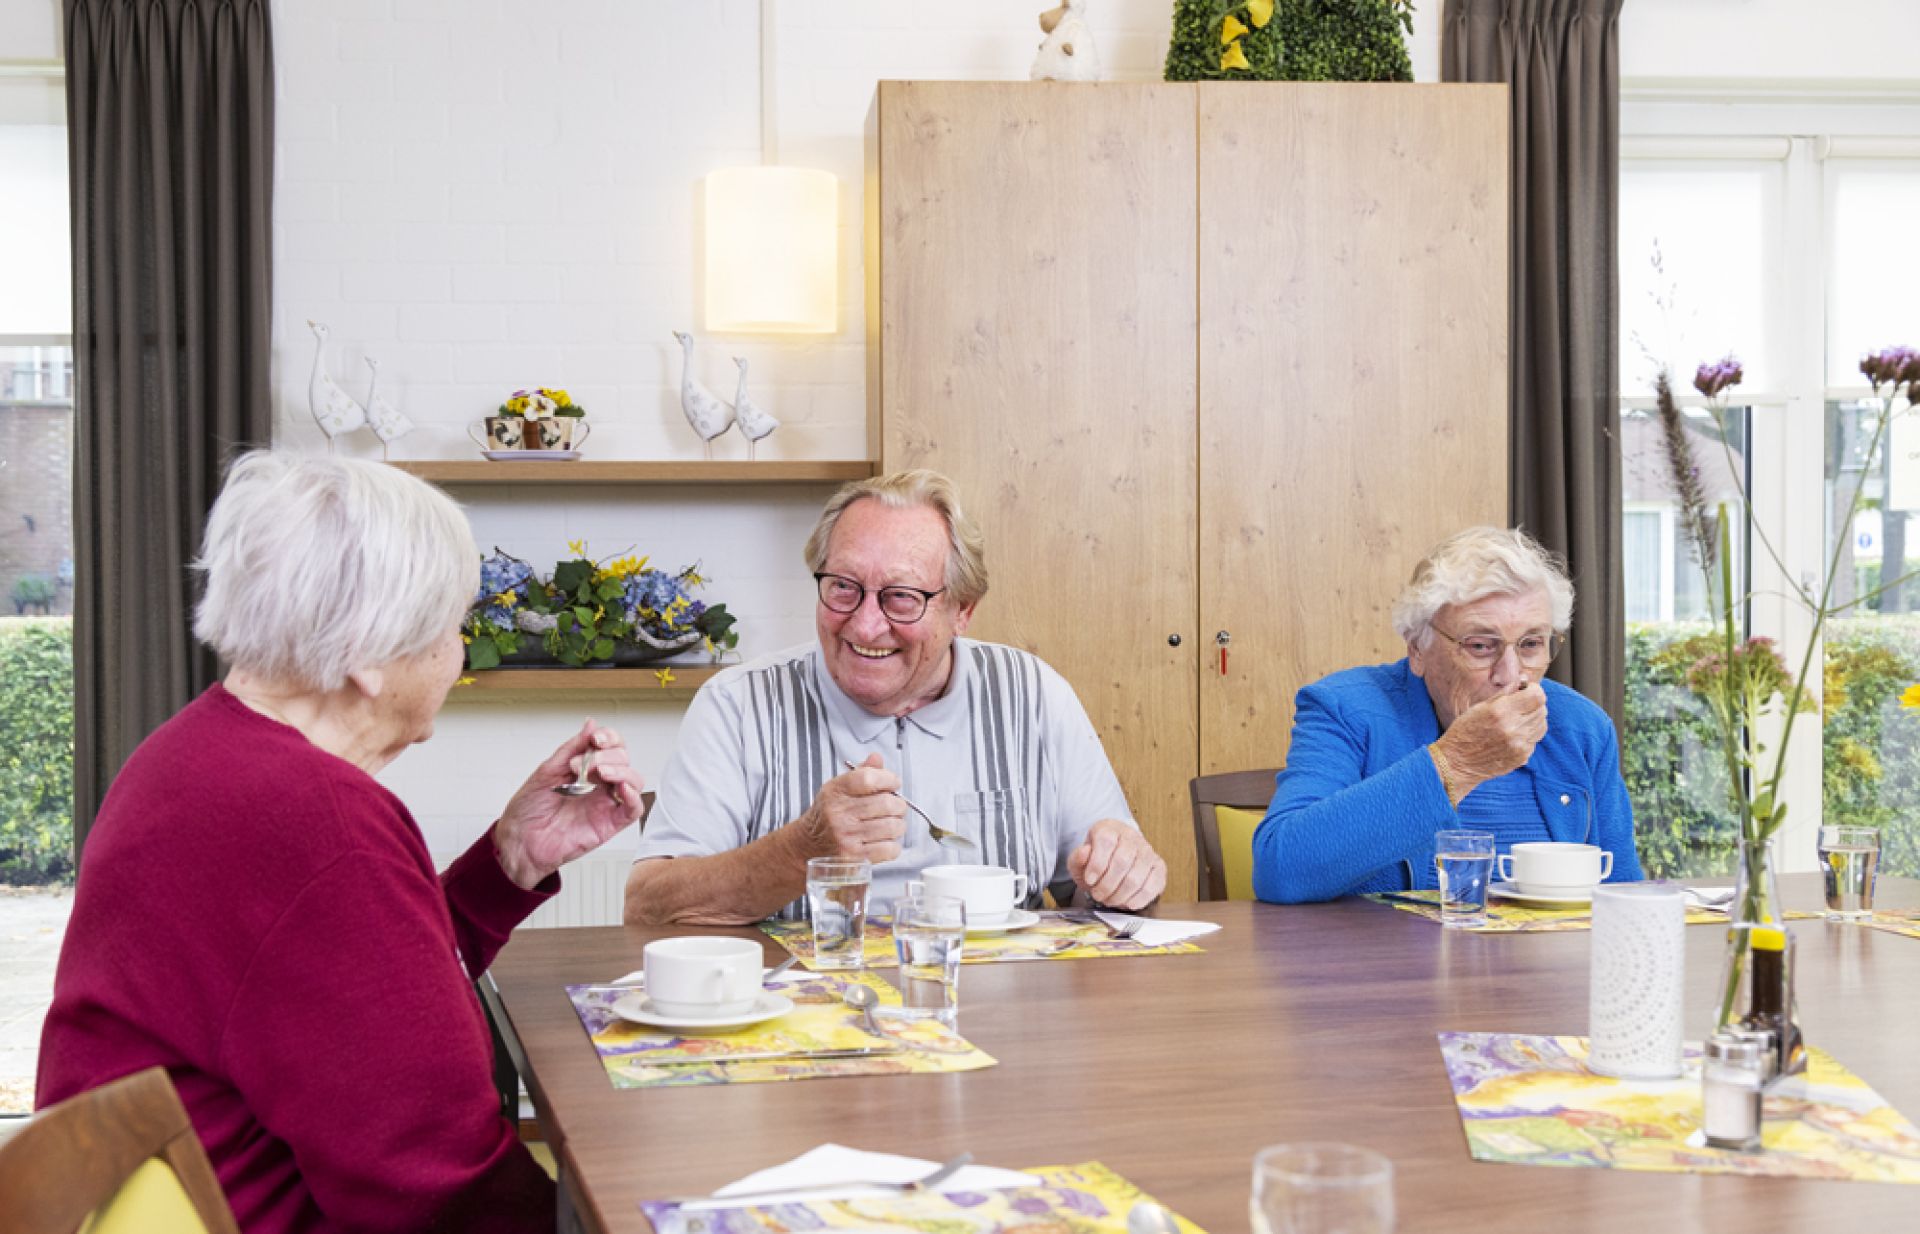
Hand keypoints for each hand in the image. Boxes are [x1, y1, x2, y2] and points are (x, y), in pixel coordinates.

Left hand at [494, 720, 645, 889]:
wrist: (519, 841)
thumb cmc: (528, 810)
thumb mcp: (547, 770)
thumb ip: (572, 747)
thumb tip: (591, 723)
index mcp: (585, 769)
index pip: (611, 746)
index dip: (610, 738)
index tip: (596, 739)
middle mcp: (598, 784)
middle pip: (623, 759)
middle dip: (607, 756)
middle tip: (581, 766)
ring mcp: (605, 803)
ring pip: (634, 780)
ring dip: (621, 771)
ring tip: (599, 773)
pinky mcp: (609, 824)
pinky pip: (633, 809)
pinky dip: (633, 796)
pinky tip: (621, 788)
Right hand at [795, 752, 906, 865]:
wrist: (809, 844)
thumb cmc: (829, 813)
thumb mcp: (839, 788)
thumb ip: (861, 772)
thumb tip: (877, 758)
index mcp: (835, 791)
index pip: (869, 778)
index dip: (888, 779)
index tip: (894, 783)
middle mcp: (839, 813)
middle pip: (886, 803)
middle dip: (899, 805)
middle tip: (896, 807)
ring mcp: (846, 836)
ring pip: (892, 826)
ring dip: (898, 825)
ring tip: (892, 824)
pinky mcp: (854, 857)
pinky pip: (889, 849)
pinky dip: (894, 845)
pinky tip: (885, 841)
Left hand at [1067, 819, 1165, 910]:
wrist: (1114, 860)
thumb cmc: (1096, 860)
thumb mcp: (1079, 860)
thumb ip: (1077, 858)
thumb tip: (1084, 852)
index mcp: (1109, 829)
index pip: (1106, 841)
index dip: (1097, 864)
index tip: (1089, 880)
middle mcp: (1131, 836)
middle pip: (1122, 861)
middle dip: (1107, 885)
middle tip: (1098, 895)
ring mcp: (1148, 851)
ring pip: (1137, 876)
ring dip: (1120, 895)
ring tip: (1110, 900)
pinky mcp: (1159, 867)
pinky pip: (1153, 885)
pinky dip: (1138, 899)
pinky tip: (1127, 903)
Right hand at [1434, 681, 1547, 793]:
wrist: (1457, 763)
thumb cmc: (1465, 731)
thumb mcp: (1479, 706)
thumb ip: (1504, 693)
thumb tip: (1523, 681)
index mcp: (1501, 711)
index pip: (1537, 696)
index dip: (1534, 690)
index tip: (1526, 690)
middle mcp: (1513, 729)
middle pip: (1542, 709)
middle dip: (1533, 704)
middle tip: (1520, 705)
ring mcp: (1519, 745)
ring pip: (1542, 725)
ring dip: (1533, 719)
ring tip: (1516, 720)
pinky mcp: (1522, 757)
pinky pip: (1535, 739)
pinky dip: (1528, 734)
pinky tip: (1512, 735)